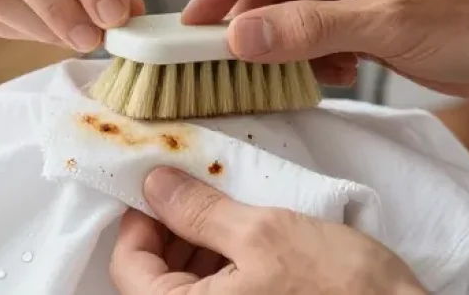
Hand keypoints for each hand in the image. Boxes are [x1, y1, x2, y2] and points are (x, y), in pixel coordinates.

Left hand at [111, 167, 426, 294]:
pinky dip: (225, 261)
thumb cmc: (339, 290)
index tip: (160, 185)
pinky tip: (250, 235)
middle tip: (201, 187)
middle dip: (173, 227)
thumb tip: (154, 185)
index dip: (139, 220)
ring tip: (231, 207)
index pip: (129, 267)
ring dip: (200, 242)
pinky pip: (222, 293)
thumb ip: (199, 210)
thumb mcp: (263, 235)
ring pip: (188, 284)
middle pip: (157, 277)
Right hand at [182, 0, 468, 101]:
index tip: (192, 21)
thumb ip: (308, 29)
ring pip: (286, 8)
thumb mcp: (386, 23)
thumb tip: (237, 38)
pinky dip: (310, 55)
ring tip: (287, 72)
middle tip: (221, 59)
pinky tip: (335, 73)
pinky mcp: (357, 8)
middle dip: (251, 20)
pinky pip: (309, 29)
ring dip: (283, 43)